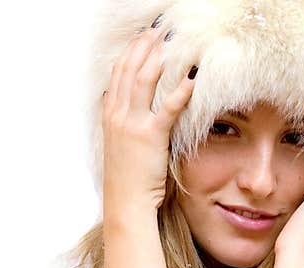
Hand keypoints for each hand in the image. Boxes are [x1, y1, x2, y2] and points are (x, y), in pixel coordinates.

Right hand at [101, 21, 196, 223]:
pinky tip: (193, 76)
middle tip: (160, 29)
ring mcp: (132, 125)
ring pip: (144, 79)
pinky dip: (182, 89)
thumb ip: (116, 121)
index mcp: (110, 116)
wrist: (126, 203)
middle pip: (130, 69)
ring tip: (174, 41)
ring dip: (160, 56)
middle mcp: (118, 116)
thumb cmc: (126, 179)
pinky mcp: (151, 137)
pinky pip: (168, 107)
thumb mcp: (117, 145)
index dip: (131, 51)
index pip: (118, 73)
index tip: (143, 36)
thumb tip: (113, 100)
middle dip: (144, 45)